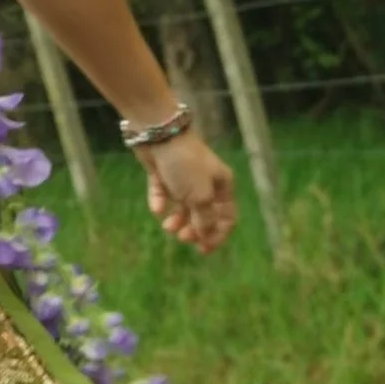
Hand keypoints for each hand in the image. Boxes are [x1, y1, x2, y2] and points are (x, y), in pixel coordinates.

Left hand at [138, 132, 235, 254]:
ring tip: (167, 226)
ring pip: (183, 206)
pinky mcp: (163, 173)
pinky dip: (160, 202)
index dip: (217, 235)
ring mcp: (183, 178)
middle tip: (181, 237)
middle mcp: (205, 183)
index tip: (203, 250)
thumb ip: (204, 218)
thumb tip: (204, 235)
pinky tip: (158, 208)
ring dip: (176, 220)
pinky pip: (163, 193)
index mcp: (222, 186)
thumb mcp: (200, 196)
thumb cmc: (186, 165)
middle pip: (203, 214)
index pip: (227, 217)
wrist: (158, 134)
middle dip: (193, 229)